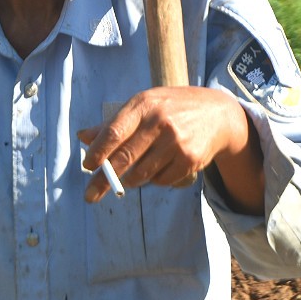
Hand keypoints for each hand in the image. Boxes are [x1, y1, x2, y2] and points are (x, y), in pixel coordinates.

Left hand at [78, 86, 264, 212]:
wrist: (218, 114)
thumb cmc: (172, 108)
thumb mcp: (145, 105)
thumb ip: (114, 123)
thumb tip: (82, 136)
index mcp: (144, 104)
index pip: (114, 132)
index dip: (97, 152)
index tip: (87, 167)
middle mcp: (160, 122)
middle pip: (124, 158)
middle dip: (104, 180)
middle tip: (90, 195)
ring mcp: (176, 142)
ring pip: (142, 174)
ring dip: (130, 180)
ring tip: (129, 177)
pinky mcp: (190, 159)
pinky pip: (161, 180)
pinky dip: (154, 179)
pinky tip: (159, 167)